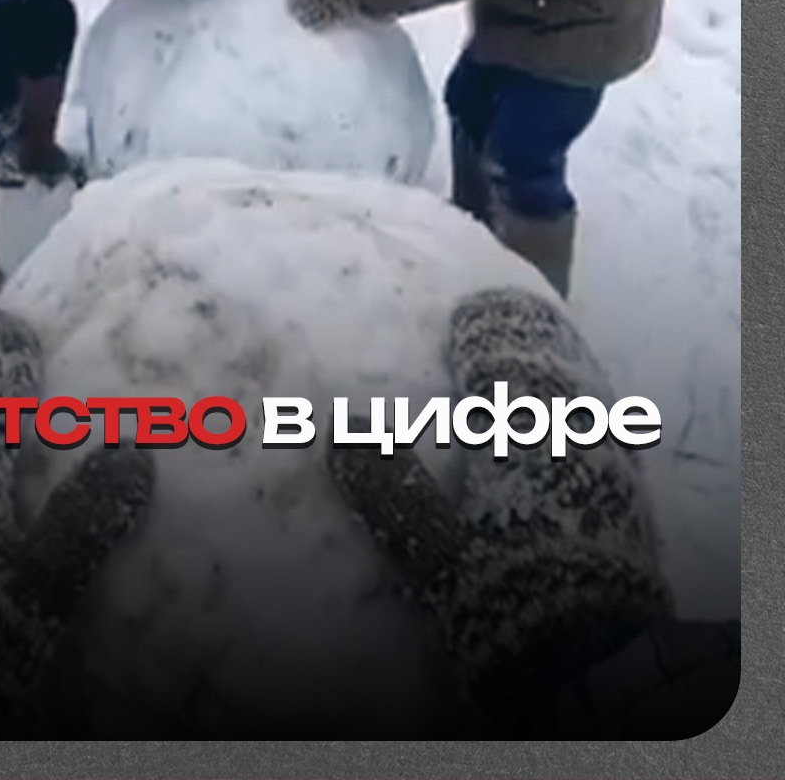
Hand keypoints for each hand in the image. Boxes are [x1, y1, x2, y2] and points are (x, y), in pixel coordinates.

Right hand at [328, 287, 670, 730]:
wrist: (599, 666)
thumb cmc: (509, 598)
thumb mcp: (434, 551)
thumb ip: (392, 489)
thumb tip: (345, 434)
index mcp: (524, 434)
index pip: (506, 360)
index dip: (488, 331)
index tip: (470, 311)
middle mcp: (574, 435)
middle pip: (553, 366)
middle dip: (529, 336)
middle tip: (507, 313)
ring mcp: (611, 467)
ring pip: (586, 395)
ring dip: (562, 366)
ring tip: (543, 351)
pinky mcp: (633, 504)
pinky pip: (608, 431)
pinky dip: (587, 408)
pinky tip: (582, 421)